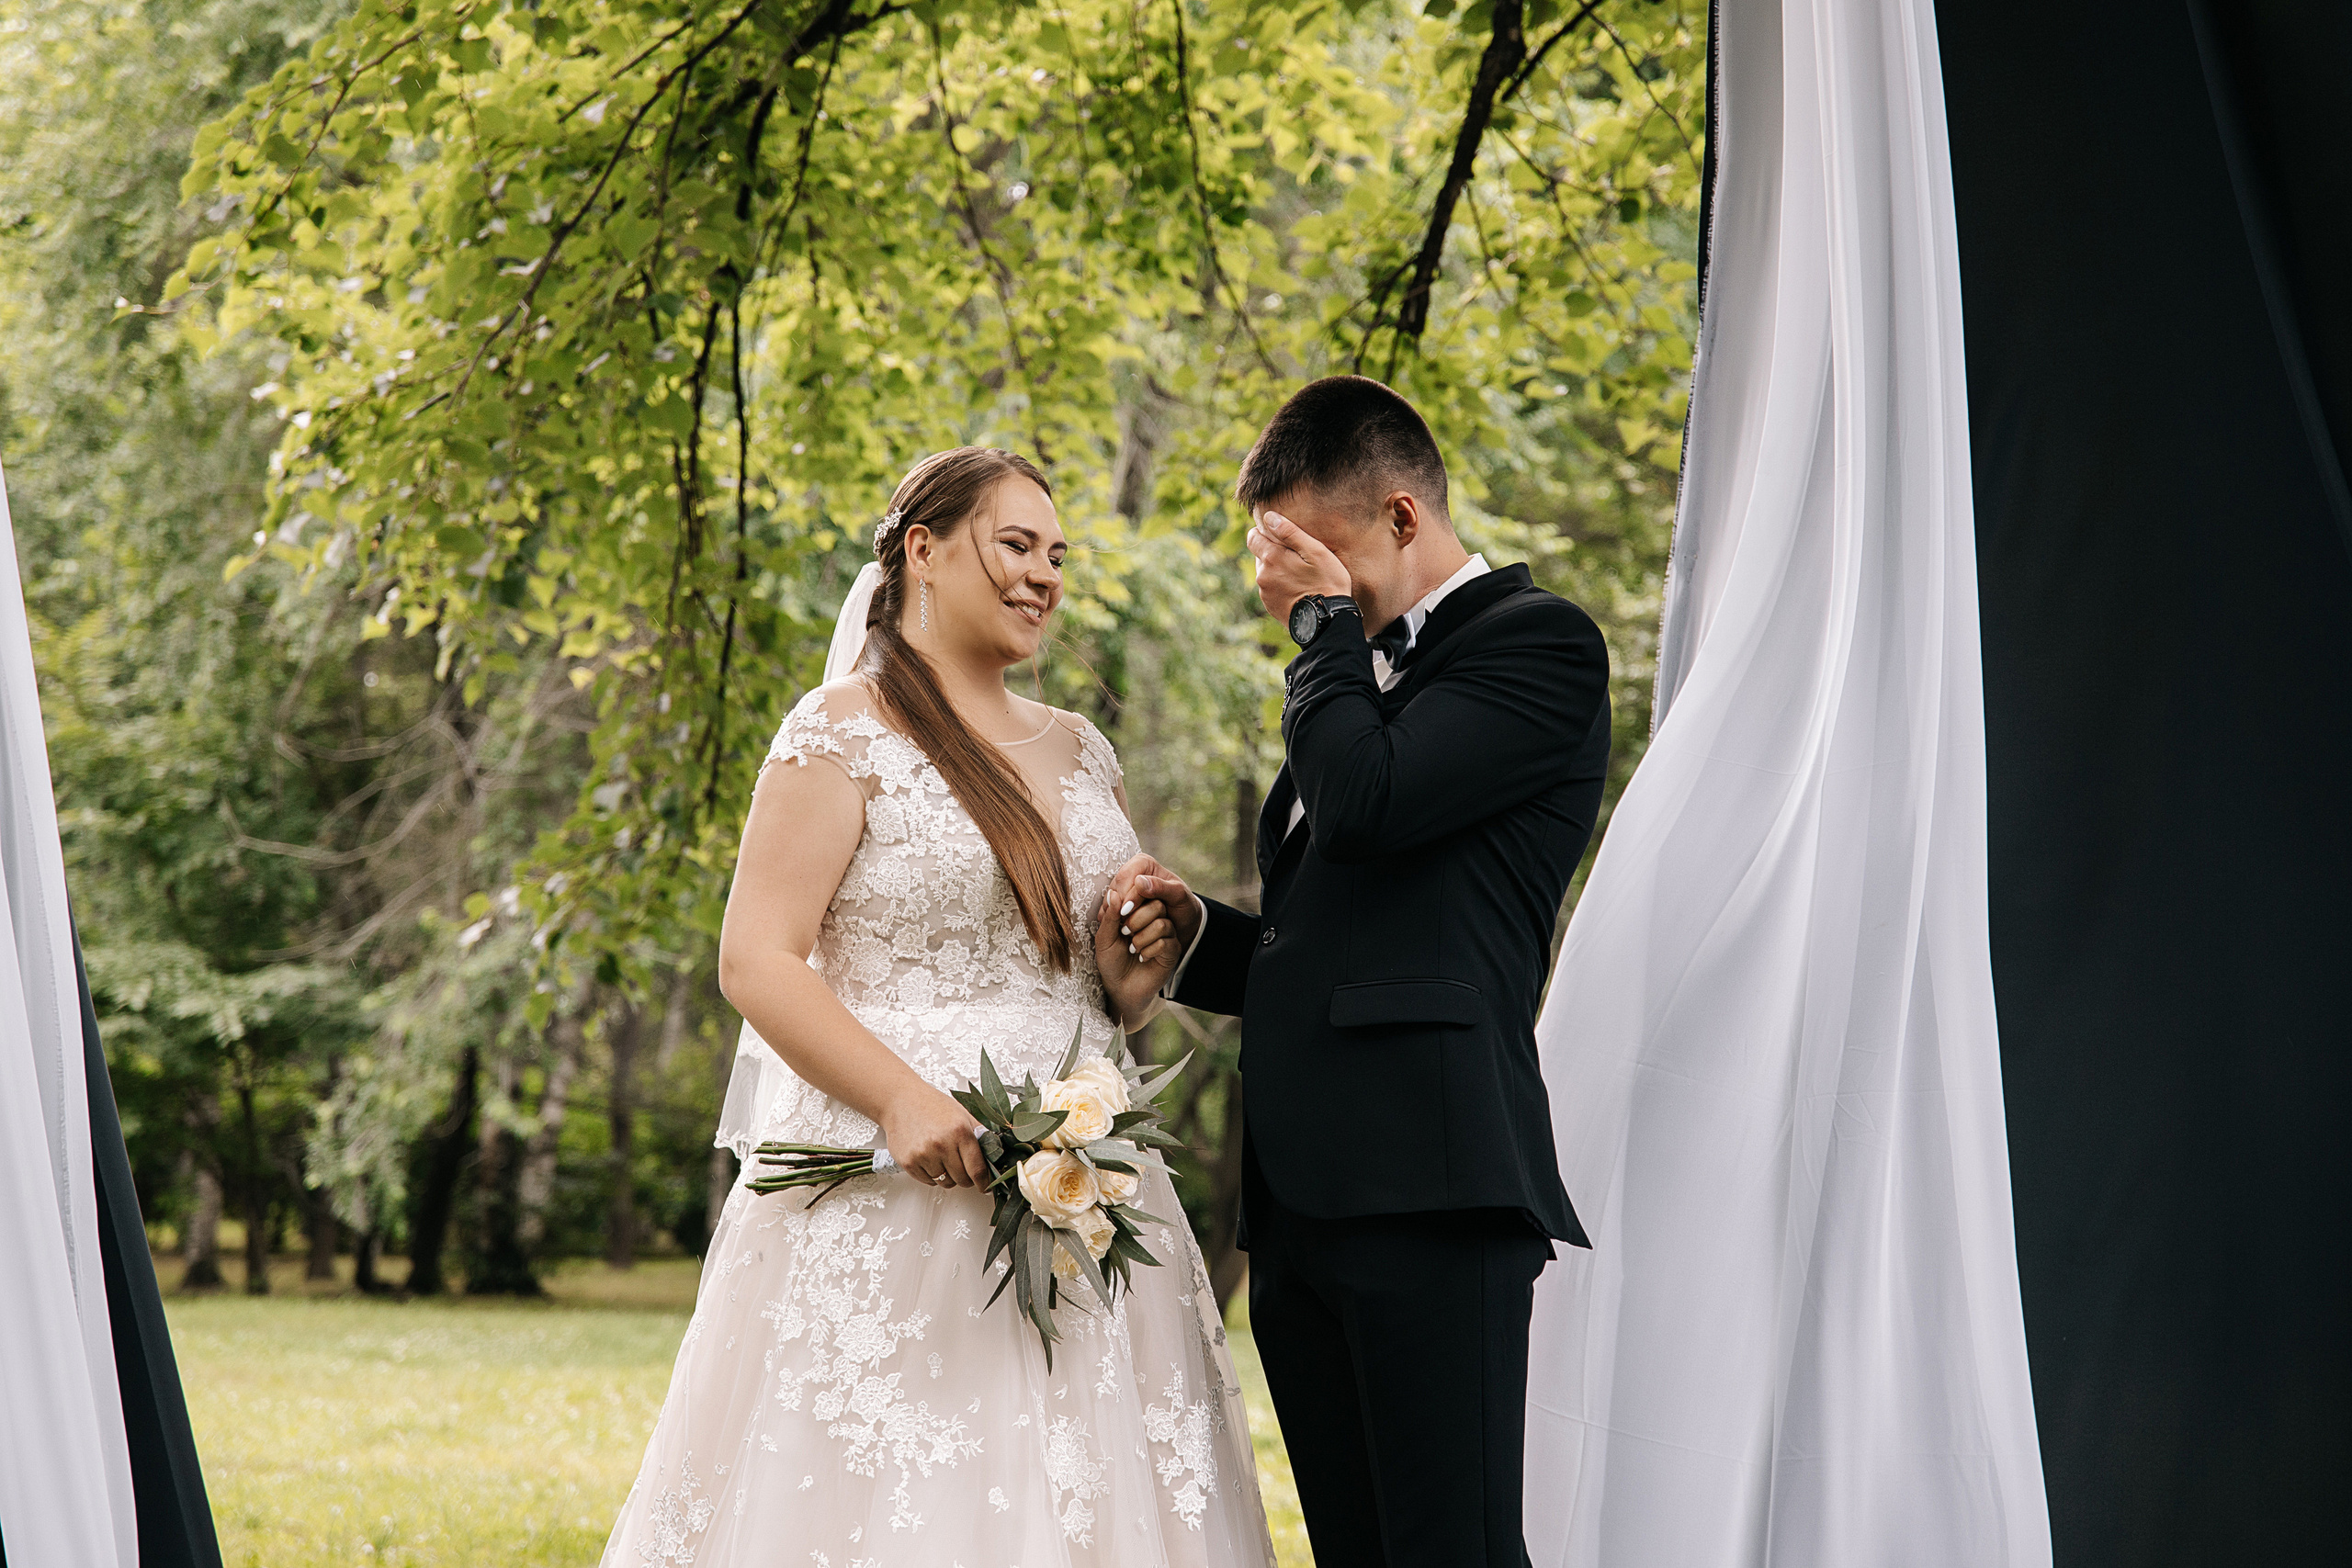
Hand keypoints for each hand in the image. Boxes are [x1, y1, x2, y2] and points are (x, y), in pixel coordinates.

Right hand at [879, 1083, 988, 1188]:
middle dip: (965, 1178)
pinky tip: (929, 1159)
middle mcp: (942, 1145)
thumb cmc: (933, 1105)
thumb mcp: (962, 1114)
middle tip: (962, 1167)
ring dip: (948, 1176)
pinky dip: (932, 1176)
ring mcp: (924, 1155)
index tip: (985, 1187)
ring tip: (942, 1159)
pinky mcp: (908, 1162)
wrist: (901, 1100)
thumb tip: (995, 1154)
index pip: (977, 1169)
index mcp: (960, 1132)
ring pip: (945, 1182)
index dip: (984, 1182)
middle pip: (962, 1179)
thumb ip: (980, 1135)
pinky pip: (928, 1182)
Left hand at [1094, 853, 1200, 1024]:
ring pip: (1162, 923)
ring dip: (1142, 937)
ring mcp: (1166, 935)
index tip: (1119, 915)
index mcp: (1139, 912)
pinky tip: (1142, 958)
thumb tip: (1113, 893)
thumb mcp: (1104, 937)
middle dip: (1137, 919)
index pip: (1143, 894)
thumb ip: (1110, 916)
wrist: (1120, 988)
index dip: (1132, 900)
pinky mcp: (1172, 951)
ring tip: (1132, 949)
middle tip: (1125, 933)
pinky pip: (1166, 942)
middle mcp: (1155, 920)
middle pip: (1157, 905)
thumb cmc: (1111, 961)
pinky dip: (1149, 950)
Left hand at [1246, 510, 1351, 623]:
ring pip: (1266, 573)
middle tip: (1298, 558)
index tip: (1281, 536)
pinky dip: (1281, 585)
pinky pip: (1271, 588)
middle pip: (1260, 555)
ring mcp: (1265, 593)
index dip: (1265, 533)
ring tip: (1301, 575)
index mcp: (1271, 558)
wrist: (1328, 621)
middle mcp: (1262, 575)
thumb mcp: (1315, 551)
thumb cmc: (1327, 583)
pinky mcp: (1270, 606)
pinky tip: (1298, 589)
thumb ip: (1290, 532)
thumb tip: (1268, 517)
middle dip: (1274, 552)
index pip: (1253, 537)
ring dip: (1278, 570)